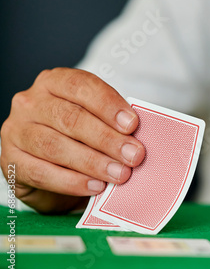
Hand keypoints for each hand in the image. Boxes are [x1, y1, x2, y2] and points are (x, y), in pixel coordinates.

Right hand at [0, 68, 144, 212]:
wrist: (48, 165)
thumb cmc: (78, 135)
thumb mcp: (94, 119)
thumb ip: (112, 123)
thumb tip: (137, 139)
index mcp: (54, 82)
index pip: (81, 86)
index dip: (108, 105)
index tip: (132, 124)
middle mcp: (30, 102)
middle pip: (70, 118)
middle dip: (107, 139)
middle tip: (134, 155)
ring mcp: (16, 130)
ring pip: (55, 146)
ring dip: (93, 162)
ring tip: (119, 174)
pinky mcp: (10, 160)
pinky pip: (42, 173)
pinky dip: (72, 181)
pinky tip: (95, 186)